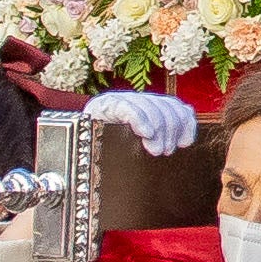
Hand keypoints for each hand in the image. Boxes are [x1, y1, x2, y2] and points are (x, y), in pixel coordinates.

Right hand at [82, 88, 201, 158]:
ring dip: (157, 128)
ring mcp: (119, 101)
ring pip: (148, 105)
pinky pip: (126, 106)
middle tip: (165, 151)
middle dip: (170, 129)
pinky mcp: (104, 105)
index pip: (174, 106)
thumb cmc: (112, 160)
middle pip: (164, 105)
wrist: (73, 154)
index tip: (185, 143)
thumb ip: (163, 140)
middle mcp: (135, 101)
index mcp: (148, 109)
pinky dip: (139, 118)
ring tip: (156, 150)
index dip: (184, 121)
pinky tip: (145, 133)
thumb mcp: (142, 151)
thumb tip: (187, 139)